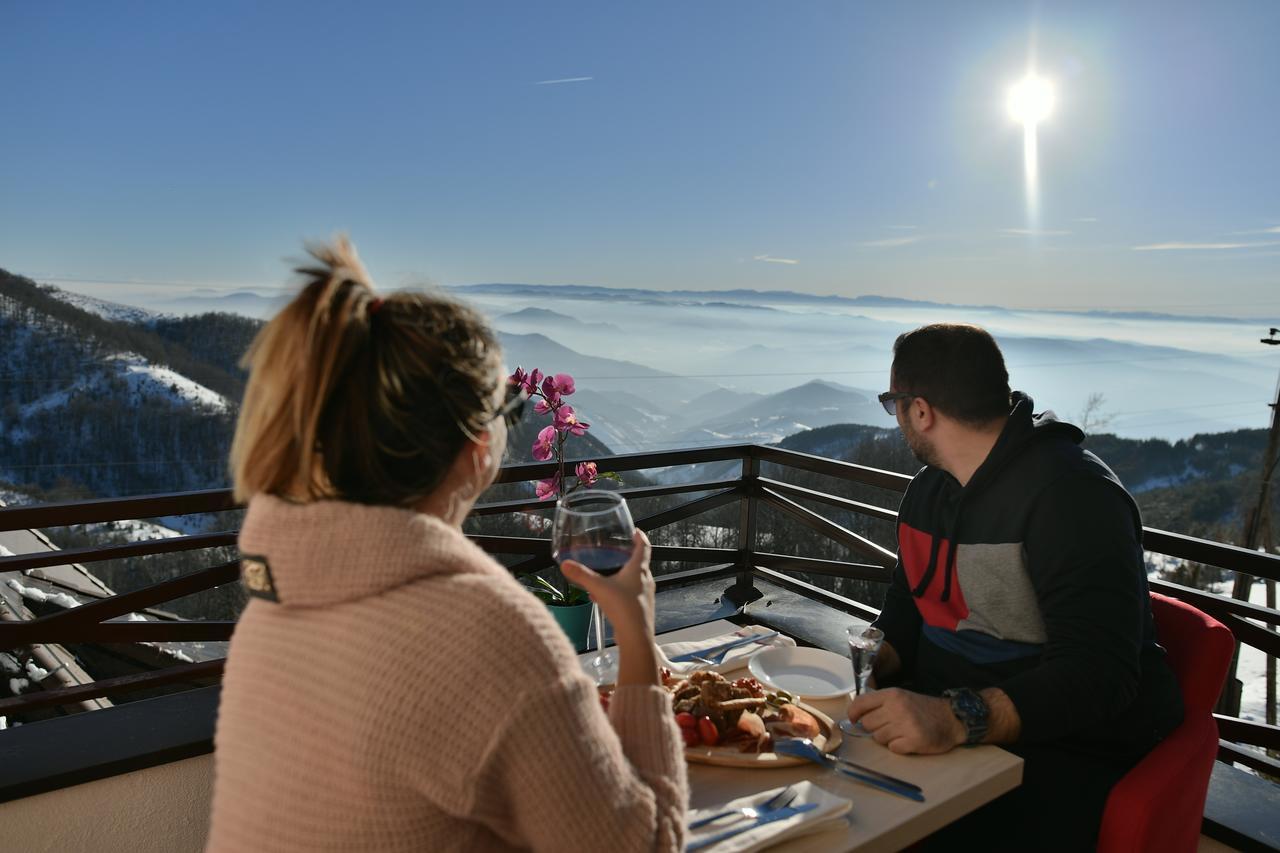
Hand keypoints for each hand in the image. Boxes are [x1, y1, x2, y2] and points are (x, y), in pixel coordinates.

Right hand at [560, 530, 653, 642]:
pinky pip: (630, 595)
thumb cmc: (623, 607)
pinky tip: (605, 599)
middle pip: (640, 563)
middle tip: (619, 552)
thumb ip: (581, 575)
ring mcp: (645, 595)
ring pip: (634, 580)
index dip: (640, 537)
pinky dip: (620, 592)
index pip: (644, 547)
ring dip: (623, 576)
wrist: (636, 636)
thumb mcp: (599, 588)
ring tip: (608, 576)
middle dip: (629, 557)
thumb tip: (565, 564)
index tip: (636, 531)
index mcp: (639, 570)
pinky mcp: (641, 608)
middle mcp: (645, 580)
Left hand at [847, 687, 965, 754]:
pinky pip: (893, 748)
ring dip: (887, 738)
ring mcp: (905, 725)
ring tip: (901, 732)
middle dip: (875, 728)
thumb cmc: (922, 708)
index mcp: (892, 695)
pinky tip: (908, 741)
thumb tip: (857, 715)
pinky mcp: (914, 741)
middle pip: (868, 724)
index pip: (861, 703)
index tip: (854, 719)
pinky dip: (899, 747)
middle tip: (889, 726)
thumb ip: (880, 703)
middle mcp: (897, 708)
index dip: (853, 713)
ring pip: (878, 738)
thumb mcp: (901, 697)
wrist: (951, 718)